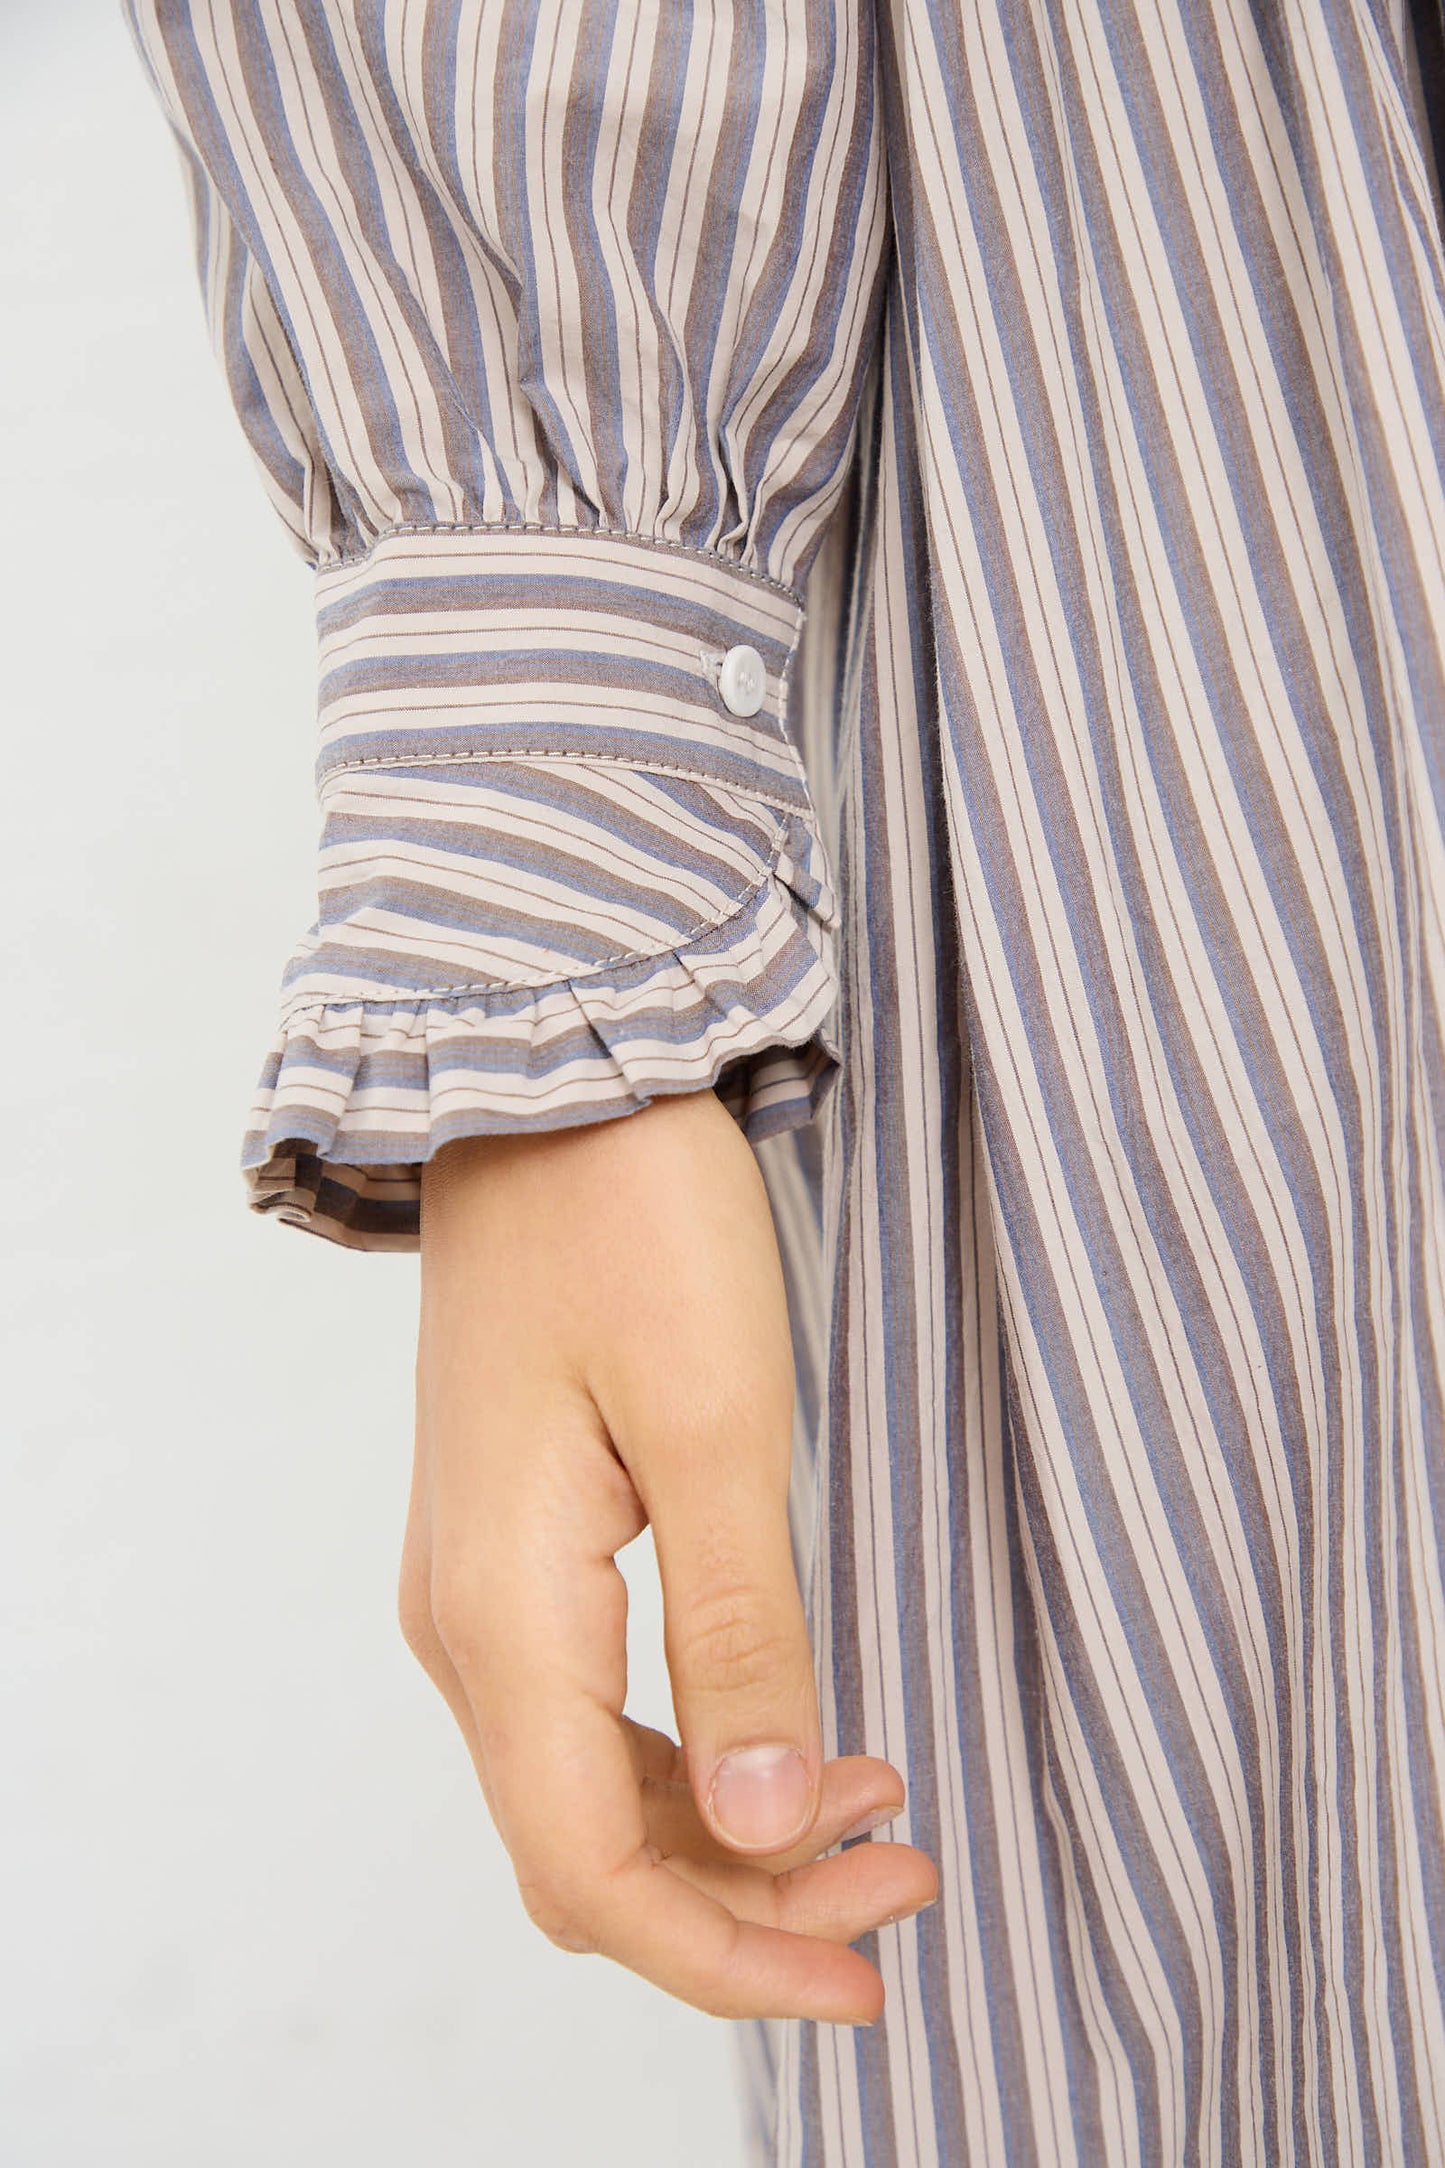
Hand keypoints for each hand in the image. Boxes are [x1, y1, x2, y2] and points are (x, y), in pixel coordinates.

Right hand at [399, 1085, 937, 2023]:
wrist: (554, 1092)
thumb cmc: (634, 1225)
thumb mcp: (718, 1425)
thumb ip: (736, 1631)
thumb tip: (758, 1820)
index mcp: (501, 1613)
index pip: (592, 1868)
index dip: (731, 1953)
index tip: (876, 1971)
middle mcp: (465, 1627)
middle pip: (586, 1851)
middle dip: (744, 1905)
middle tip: (907, 1884)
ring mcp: (479, 1588)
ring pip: (588, 1792)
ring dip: (724, 1837)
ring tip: (877, 1817)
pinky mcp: (515, 1549)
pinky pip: (588, 1715)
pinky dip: (691, 1762)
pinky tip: (789, 1738)